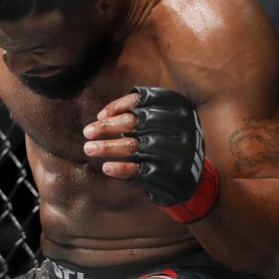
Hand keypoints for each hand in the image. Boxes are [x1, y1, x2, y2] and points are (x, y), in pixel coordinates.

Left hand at [83, 87, 218, 221]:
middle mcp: (181, 128)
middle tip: (87, 132)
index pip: (144, 99)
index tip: (100, 115)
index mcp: (179, 108)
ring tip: (88, 148)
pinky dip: (121, 168)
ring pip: (134, 146)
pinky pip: (140, 169)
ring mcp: (177, 152)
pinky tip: (106, 167)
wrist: (191, 178)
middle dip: (107, 127)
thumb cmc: (166, 142)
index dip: (119, 106)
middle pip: (136, 123)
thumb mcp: (159, 121)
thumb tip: (102, 116)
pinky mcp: (171, 174)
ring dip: (107, 147)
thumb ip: (137, 113)